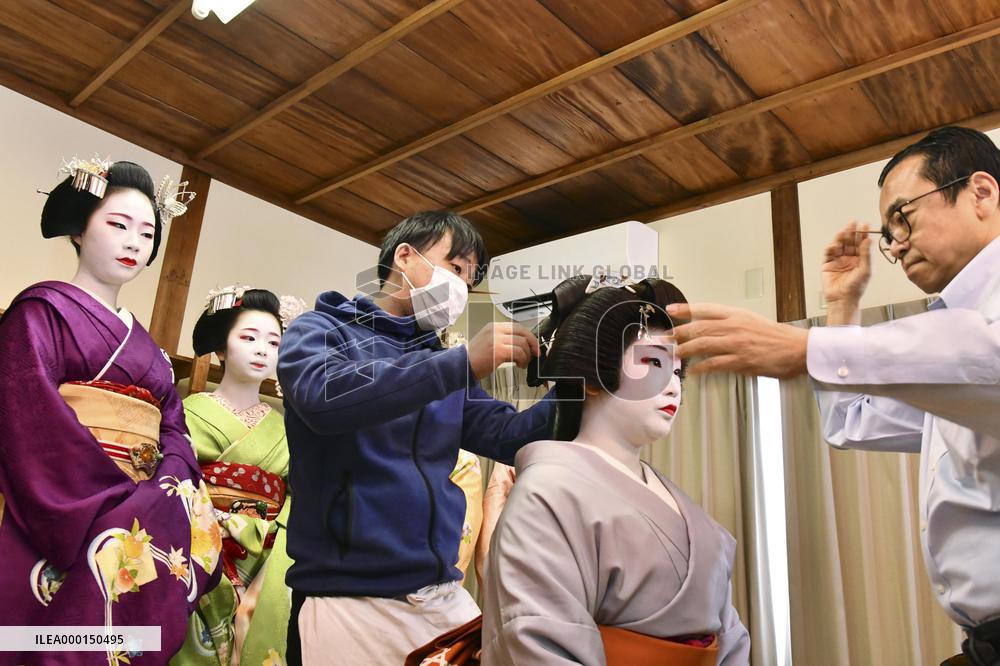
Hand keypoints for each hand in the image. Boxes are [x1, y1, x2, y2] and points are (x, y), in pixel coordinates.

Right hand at [467, 322, 539, 378]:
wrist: (461, 365)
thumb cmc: (474, 357)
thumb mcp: (488, 342)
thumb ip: (503, 340)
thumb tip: (522, 345)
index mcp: (494, 326)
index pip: (518, 327)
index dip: (529, 336)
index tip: (534, 346)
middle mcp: (496, 330)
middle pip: (523, 332)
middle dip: (533, 344)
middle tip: (535, 354)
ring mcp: (497, 339)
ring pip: (522, 344)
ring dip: (526, 356)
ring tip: (522, 363)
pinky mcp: (498, 350)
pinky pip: (518, 353)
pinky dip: (522, 360)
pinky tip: (519, 365)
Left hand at [667, 303, 808, 378]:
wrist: (796, 348)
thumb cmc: (775, 336)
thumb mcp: (750, 321)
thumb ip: (730, 322)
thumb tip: (708, 328)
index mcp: (736, 314)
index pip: (705, 309)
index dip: (686, 309)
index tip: (671, 309)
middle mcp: (734, 326)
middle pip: (699, 328)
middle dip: (679, 333)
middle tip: (664, 338)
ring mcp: (737, 343)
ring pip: (703, 345)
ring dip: (685, 350)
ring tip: (674, 354)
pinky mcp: (742, 360)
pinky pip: (715, 364)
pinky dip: (701, 368)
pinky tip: (693, 371)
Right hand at [821, 221, 872, 323]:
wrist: (842, 299)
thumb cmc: (856, 288)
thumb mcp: (865, 270)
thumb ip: (866, 254)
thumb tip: (868, 240)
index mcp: (860, 260)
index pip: (861, 244)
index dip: (863, 234)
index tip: (865, 225)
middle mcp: (849, 259)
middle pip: (850, 242)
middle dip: (851, 232)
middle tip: (854, 223)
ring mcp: (838, 261)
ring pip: (839, 245)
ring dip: (841, 237)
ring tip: (845, 230)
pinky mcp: (827, 264)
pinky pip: (829, 253)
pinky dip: (831, 247)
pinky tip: (836, 244)